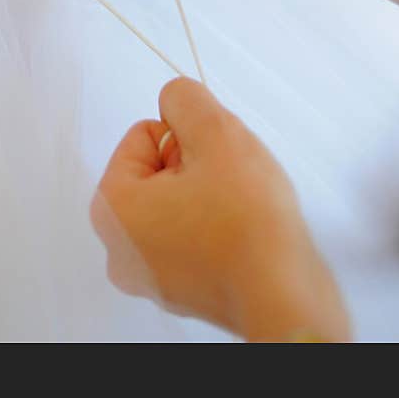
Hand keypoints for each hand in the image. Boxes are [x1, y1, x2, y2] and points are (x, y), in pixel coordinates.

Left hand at [91, 78, 349, 341]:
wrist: (286, 298)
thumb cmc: (247, 224)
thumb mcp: (215, 132)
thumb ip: (185, 99)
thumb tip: (176, 99)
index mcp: (112, 208)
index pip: (144, 134)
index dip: (186, 136)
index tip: (213, 160)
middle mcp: (120, 249)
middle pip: (159, 169)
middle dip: (197, 165)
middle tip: (229, 183)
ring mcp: (151, 277)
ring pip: (181, 201)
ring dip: (211, 193)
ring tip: (240, 209)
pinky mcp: (184, 292)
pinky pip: (196, 235)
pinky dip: (219, 226)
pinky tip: (244, 234)